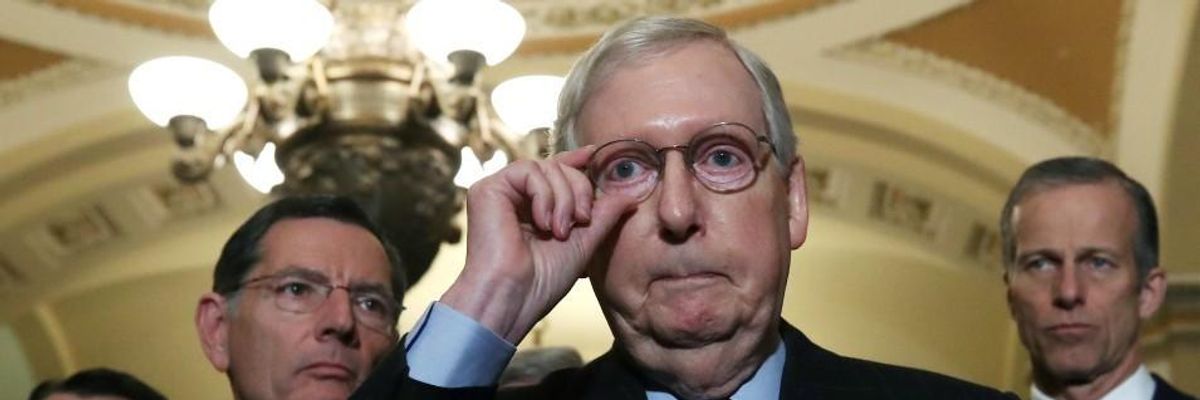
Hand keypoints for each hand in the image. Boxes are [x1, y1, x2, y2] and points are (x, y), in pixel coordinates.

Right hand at [439, 146, 637, 342]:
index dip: (575, 161)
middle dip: (579, 190)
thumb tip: (631, 194)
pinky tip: (543, 223)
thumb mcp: (584, 242)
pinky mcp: (486, 189)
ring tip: (559, 231)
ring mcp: (500, 192)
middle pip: (557, 166)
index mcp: (533, 207)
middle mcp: (514, 196)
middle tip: (581, 222)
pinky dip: (544, 194)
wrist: (514, 297)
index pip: (556, 172)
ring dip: (563, 198)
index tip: (594, 154)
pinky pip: (527, 170)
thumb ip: (604, 214)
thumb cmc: (543, 280)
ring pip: (545, 166)